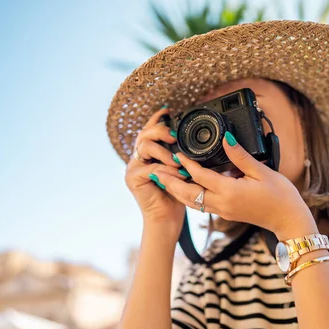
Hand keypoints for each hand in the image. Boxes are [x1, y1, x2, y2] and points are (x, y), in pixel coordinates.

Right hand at [124, 107, 187, 241]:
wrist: (168, 217)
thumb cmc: (177, 194)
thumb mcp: (183, 170)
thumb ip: (183, 155)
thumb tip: (195, 141)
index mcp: (150, 153)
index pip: (150, 130)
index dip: (157, 119)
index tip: (168, 111)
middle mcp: (139, 157)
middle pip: (144, 133)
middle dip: (160, 131)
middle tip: (174, 137)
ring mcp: (134, 167)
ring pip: (145, 147)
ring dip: (163, 151)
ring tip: (177, 160)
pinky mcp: (133, 178)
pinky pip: (149, 167)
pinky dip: (164, 169)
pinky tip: (176, 173)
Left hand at [153, 132, 316, 240]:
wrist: (288, 220)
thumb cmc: (280, 196)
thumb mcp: (262, 171)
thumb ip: (240, 155)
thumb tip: (226, 138)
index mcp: (230, 192)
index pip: (200, 176)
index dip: (186, 163)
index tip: (175, 152)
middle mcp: (223, 203)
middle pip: (188, 193)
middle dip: (171, 182)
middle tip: (155, 170)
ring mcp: (223, 211)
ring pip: (192, 201)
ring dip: (176, 190)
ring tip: (163, 179)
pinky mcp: (226, 213)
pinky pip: (201, 204)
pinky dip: (189, 196)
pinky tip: (184, 187)